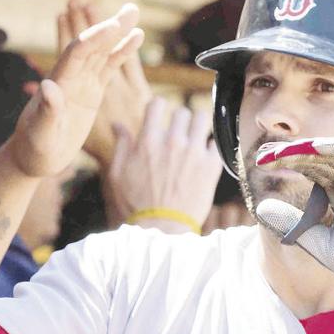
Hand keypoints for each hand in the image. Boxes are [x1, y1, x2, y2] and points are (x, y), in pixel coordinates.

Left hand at [8, 4, 143, 176]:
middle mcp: (69, 77)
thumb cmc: (35, 148)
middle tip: (132, 9)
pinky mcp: (91, 92)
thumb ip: (47, 111)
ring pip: (101, 52)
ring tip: (135, 12)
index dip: (93, 39)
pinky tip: (135, 38)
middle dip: (110, 27)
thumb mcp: (40, 134)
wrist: (36, 157)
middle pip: (91, 45)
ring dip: (118, 33)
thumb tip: (47, 86)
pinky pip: (108, 68)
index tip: (112, 27)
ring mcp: (81, 83)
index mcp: (58, 84)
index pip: (76, 54)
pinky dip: (121, 53)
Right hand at [103, 97, 221, 229]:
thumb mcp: (117, 175)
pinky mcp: (211, 166)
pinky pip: (215, 143)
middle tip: (178, 134)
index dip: (158, 108)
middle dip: (179, 121)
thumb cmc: (135, 205)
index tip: (159, 117)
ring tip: (195, 139)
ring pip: (202, 119)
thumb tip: (117, 124)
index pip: (158, 104)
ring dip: (198, 127)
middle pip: (182, 111)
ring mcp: (194, 152)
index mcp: (148, 140)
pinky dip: (210, 148)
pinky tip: (204, 158)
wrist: (161, 229)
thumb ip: (121, 145)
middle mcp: (172, 141)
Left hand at [254, 137, 333, 319]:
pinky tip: (316, 148)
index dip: (287, 163)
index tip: (260, 163)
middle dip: (292, 154)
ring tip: (284, 152)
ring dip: (311, 149)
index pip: (311, 169)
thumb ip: (295, 225)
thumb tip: (259, 209)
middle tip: (265, 154)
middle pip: (321, 158)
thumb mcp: (322, 244)